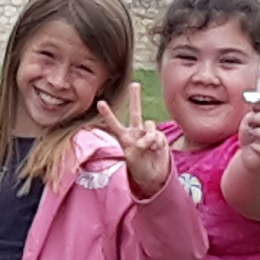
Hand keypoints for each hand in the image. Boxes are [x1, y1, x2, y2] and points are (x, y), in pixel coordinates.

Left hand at [94, 82, 179, 199]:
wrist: (154, 176)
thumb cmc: (139, 170)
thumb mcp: (133, 162)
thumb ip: (137, 149)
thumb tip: (144, 140)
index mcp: (124, 138)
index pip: (114, 124)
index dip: (108, 114)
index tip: (100, 102)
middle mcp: (136, 132)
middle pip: (136, 112)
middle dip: (135, 98)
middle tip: (134, 84)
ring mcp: (148, 134)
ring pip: (149, 124)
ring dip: (149, 137)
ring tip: (149, 149)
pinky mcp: (159, 137)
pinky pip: (158, 135)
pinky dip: (157, 143)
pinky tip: (156, 150)